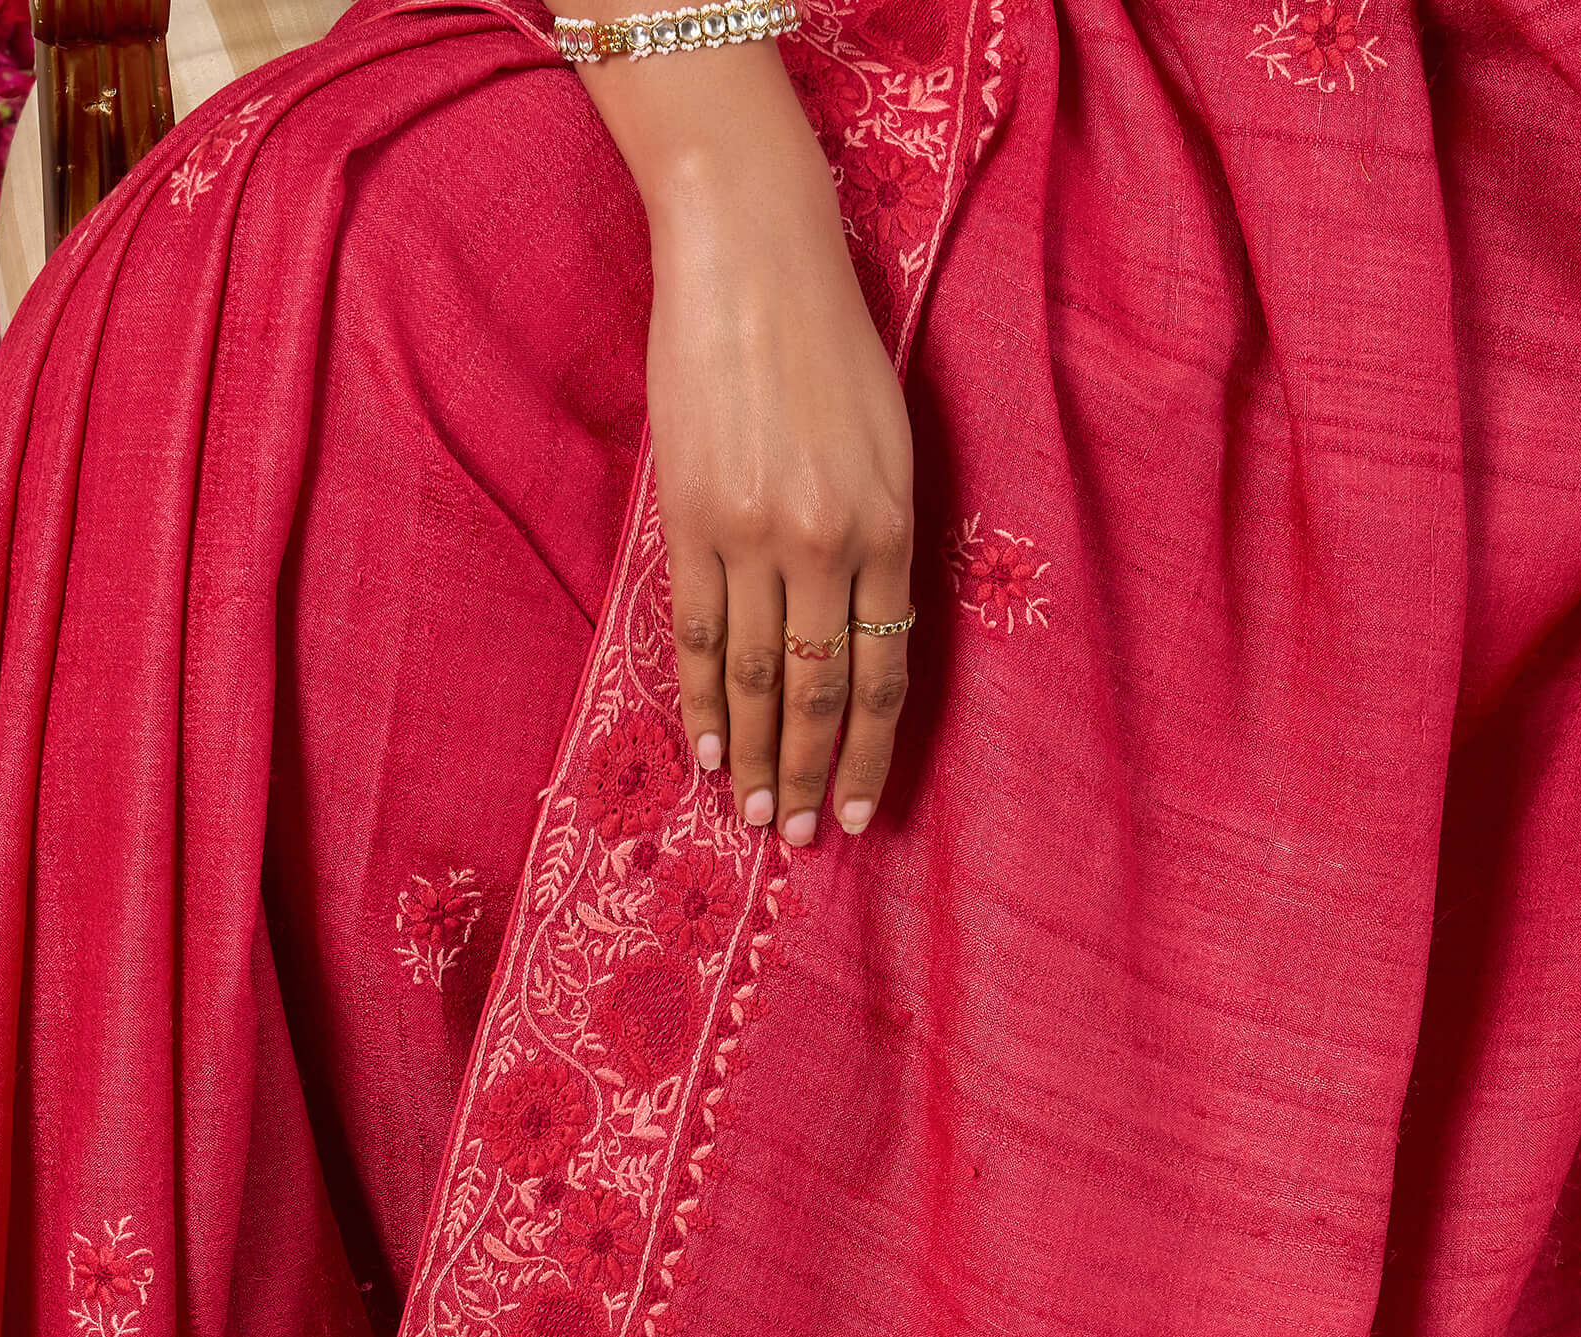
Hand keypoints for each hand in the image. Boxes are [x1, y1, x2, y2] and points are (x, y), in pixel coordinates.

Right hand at [579, 41, 914, 841]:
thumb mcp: (891, 440)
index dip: (871, 756)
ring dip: (751, 755)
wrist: (751, 253)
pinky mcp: (689, 516)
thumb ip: (881, 537)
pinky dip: (702, 697)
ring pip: (755, 677)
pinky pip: (698, 631)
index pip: (883, 677)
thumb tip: (867, 630)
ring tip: (750, 812)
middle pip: (817, 693)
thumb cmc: (833, 340)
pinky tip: (705, 745)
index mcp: (886, 527)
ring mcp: (751, 535)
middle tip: (799, 838)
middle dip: (808, 776)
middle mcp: (823, 543)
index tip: (862, 813)